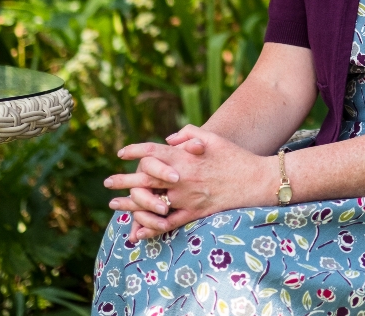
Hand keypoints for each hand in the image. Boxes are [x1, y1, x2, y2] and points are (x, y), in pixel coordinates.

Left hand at [108, 125, 276, 240]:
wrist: (256, 180)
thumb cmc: (236, 156)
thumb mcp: (213, 138)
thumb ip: (189, 133)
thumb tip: (168, 139)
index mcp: (185, 158)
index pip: (152, 152)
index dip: (134, 151)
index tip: (121, 153)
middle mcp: (182, 178)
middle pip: (143, 179)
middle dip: (122, 180)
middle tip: (108, 182)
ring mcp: (186, 198)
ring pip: (150, 203)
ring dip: (129, 205)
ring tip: (115, 205)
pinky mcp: (194, 213)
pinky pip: (167, 224)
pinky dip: (150, 229)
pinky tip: (137, 231)